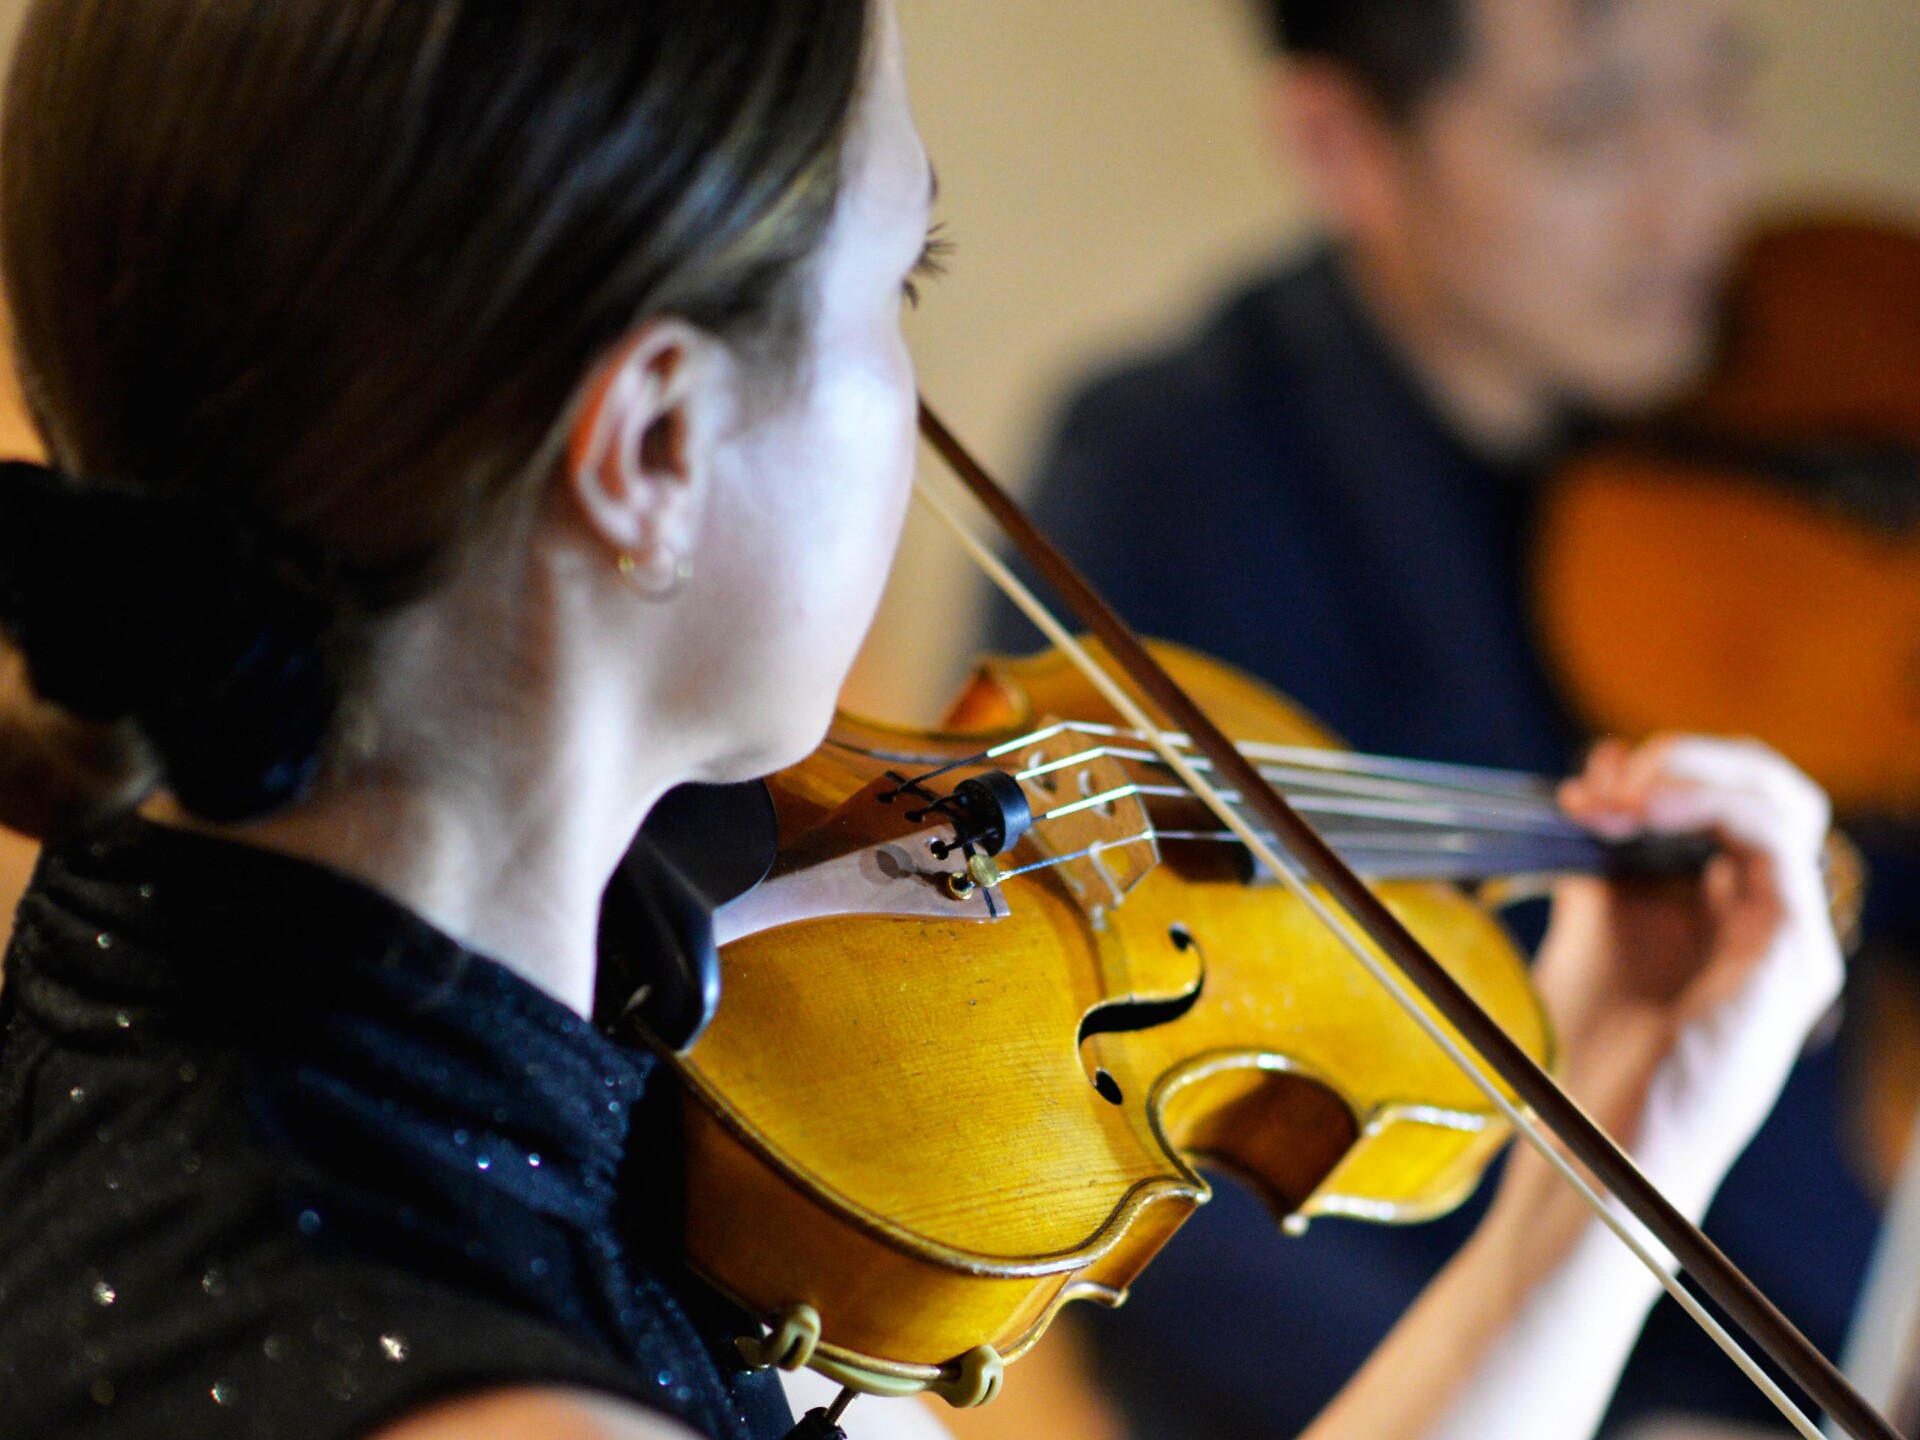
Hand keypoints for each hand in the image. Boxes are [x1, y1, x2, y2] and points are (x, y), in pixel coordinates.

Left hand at [1491, 735, 1843, 1279]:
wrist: (1593, 1139)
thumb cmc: (1591, 1049)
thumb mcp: (1590, 927)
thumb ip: (1603, 855)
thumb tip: (1597, 773)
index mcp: (1726, 911)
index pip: (1727, 803)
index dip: (1660, 775)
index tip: (1583, 788)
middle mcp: (1769, 920)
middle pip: (1766, 793)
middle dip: (1682, 763)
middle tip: (1603, 780)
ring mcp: (1789, 939)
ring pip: (1783, 803)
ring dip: (1693, 773)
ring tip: (1620, 789)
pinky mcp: (1791, 956)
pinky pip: (1776, 842)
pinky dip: (1711, 803)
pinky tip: (1646, 806)